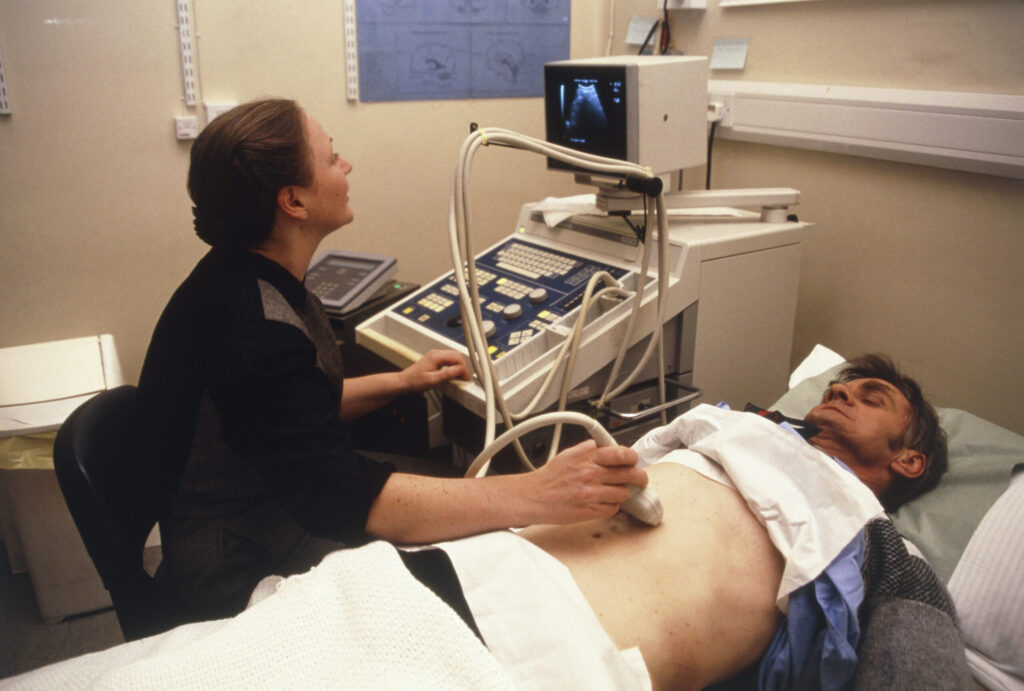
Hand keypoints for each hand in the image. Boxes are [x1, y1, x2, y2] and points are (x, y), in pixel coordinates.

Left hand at [400, 349, 470, 392]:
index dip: (464, 369)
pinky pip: (448, 360)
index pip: (457, 358)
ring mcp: (435, 355)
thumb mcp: (433, 380)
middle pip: (457, 356)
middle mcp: (436, 353)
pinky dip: (453, 367)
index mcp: (436, 356)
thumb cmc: (414, 382)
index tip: (465, 378)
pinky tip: (452, 375)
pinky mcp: (434, 360)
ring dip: (458, 367)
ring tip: (459, 377)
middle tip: (464, 378)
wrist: (404, 382)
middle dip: (463, 367)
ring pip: (454, 357)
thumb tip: (460, 371)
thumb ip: (448, 374)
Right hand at [519, 440, 645, 524]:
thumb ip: (591, 450)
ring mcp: (591, 493)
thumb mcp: (570, 454)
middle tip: (639, 479)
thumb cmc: (550, 477)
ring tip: (615, 491)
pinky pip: (612, 508)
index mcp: (587, 456)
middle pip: (629, 474)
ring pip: (624, 493)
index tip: (633, 461)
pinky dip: (611, 506)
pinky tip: (602, 502)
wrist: (533, 496)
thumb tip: (610, 448)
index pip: (622, 454)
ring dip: (622, 493)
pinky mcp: (590, 511)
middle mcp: (591, 473)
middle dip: (638, 477)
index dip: (632, 458)